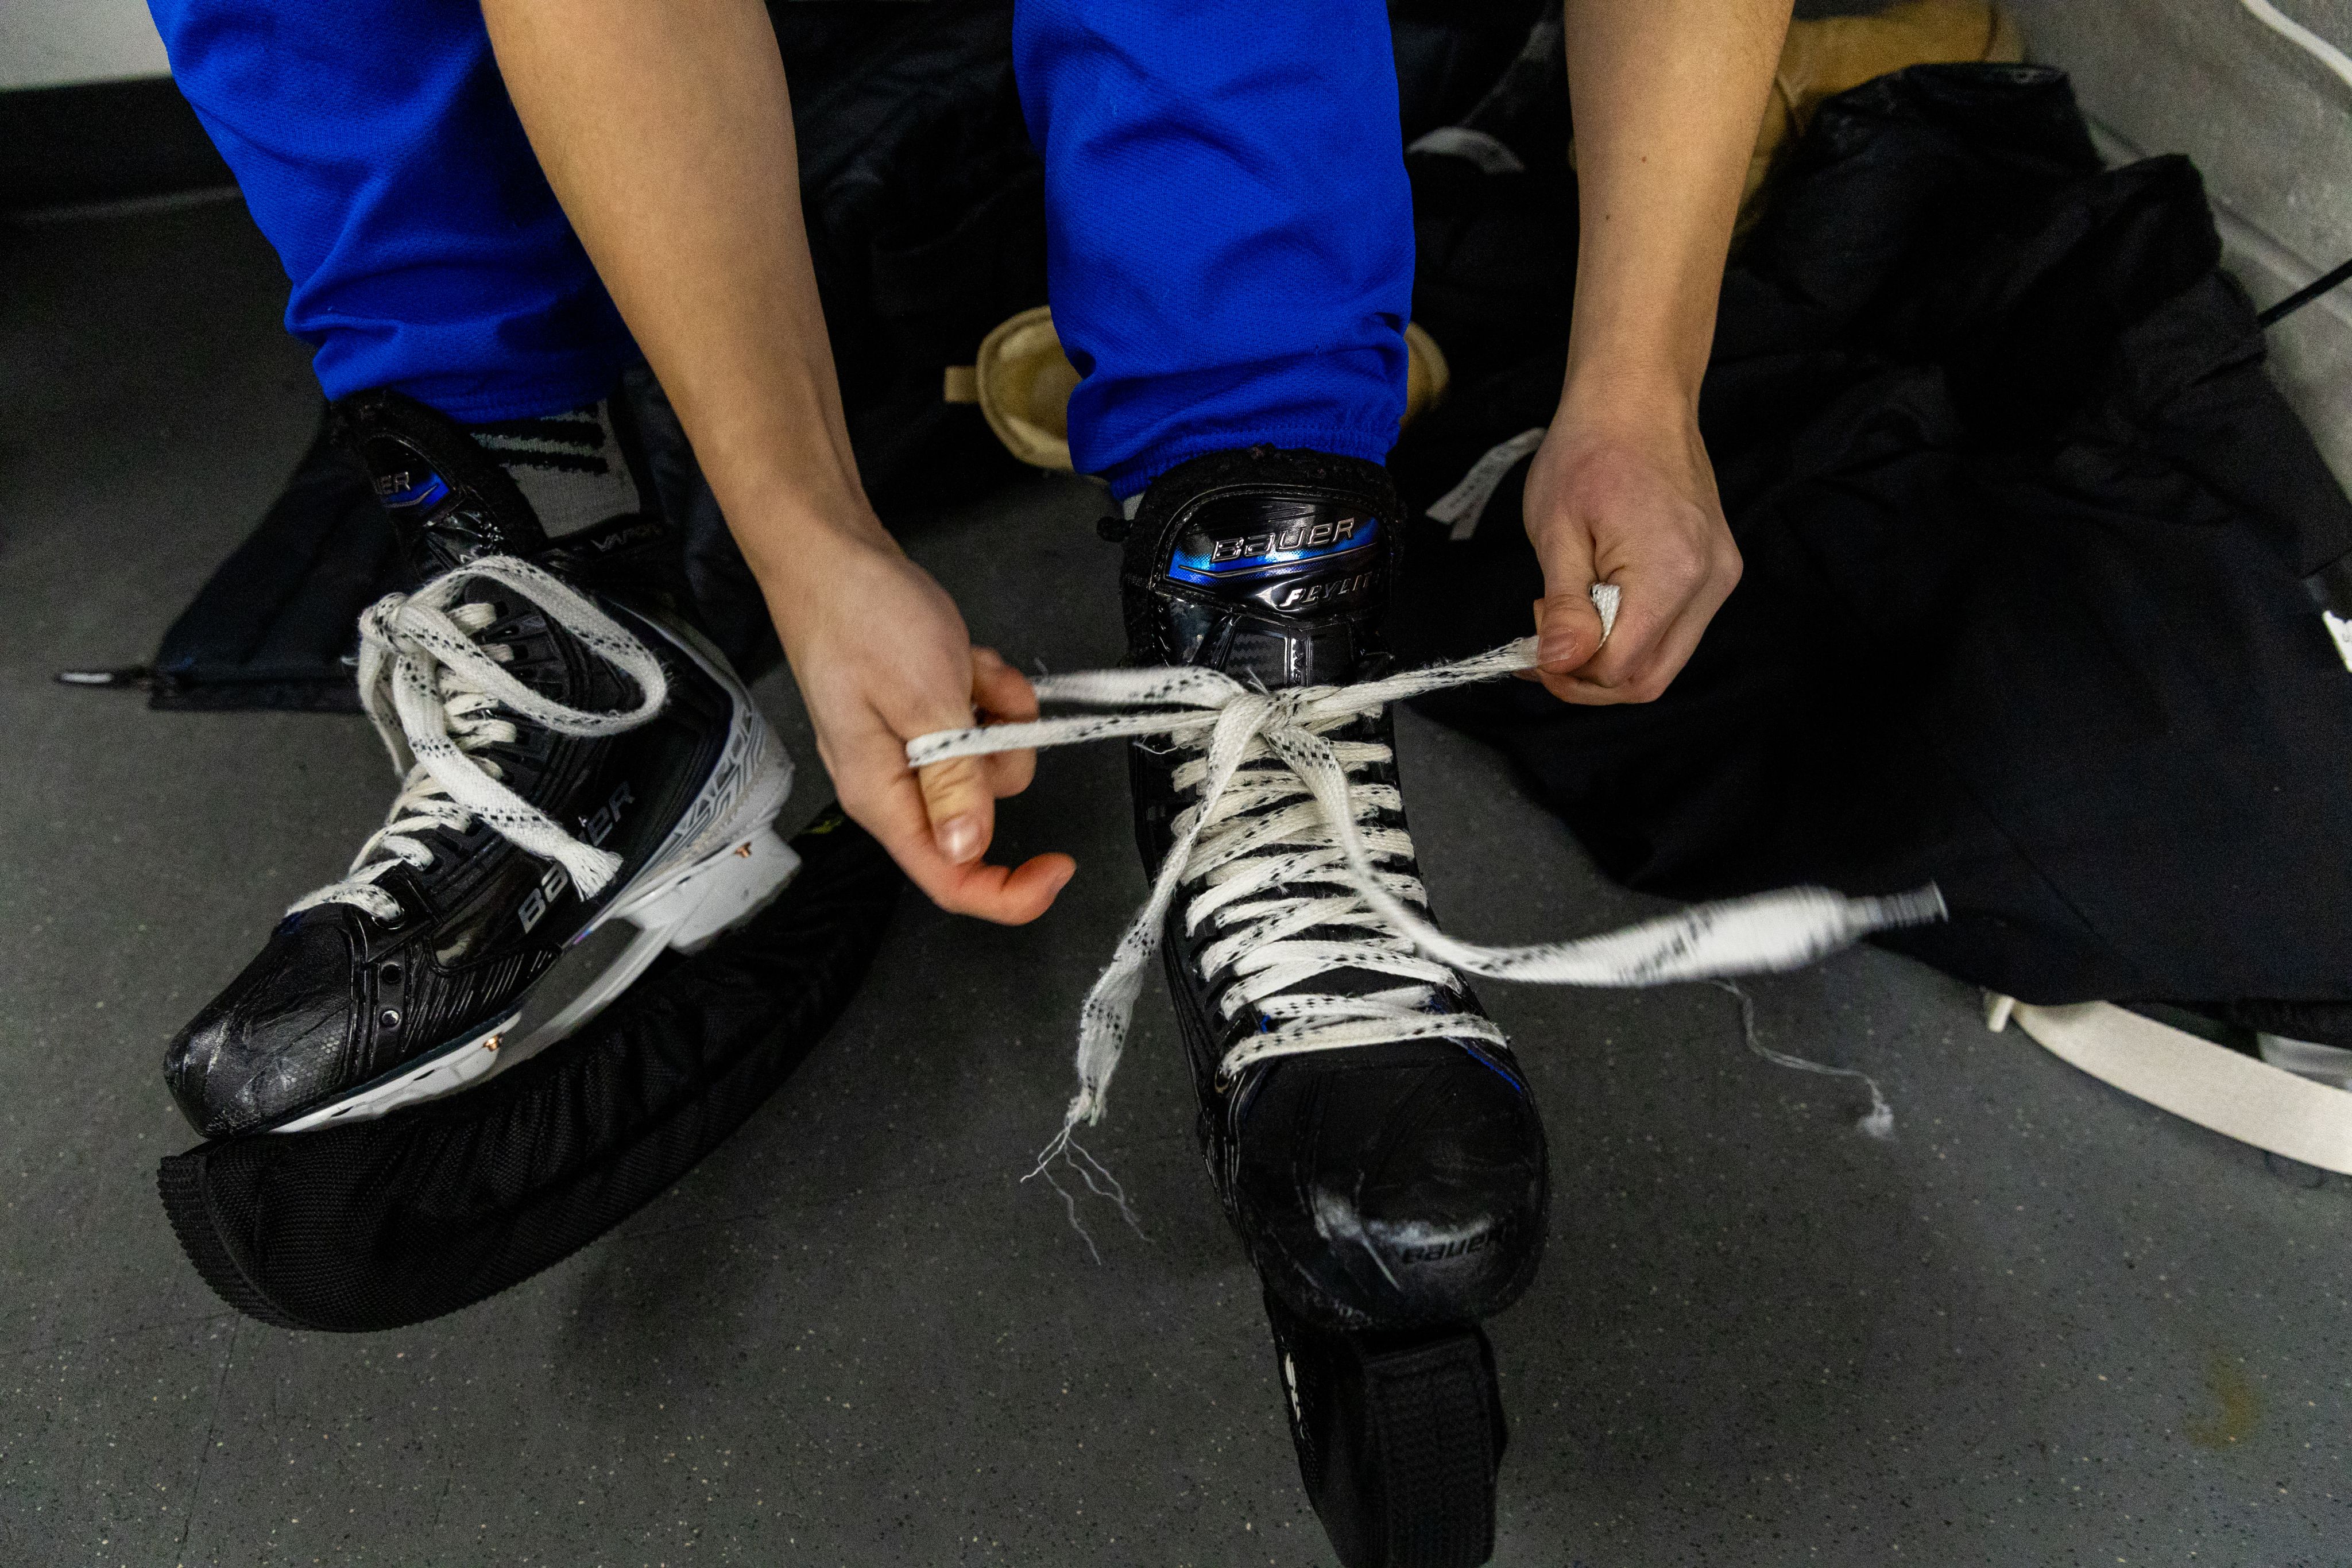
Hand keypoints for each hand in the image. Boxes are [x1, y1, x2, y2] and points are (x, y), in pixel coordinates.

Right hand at [762, 528, 1073, 922]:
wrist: (833, 554)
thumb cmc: (861, 619)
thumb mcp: (922, 700)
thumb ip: (951, 780)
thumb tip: (967, 850)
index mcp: (880, 796)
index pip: (949, 878)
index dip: (1009, 893)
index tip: (1059, 868)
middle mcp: (891, 783)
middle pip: (979, 814)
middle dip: (1003, 759)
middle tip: (988, 705)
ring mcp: (908, 748)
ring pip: (988, 763)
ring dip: (1000, 716)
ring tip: (969, 668)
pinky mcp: (923, 715)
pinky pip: (981, 723)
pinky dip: (988, 691)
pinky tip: (966, 658)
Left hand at [1519, 376, 1740, 703]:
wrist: (1637, 399)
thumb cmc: (1589, 451)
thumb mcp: (1556, 531)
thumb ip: (1564, 606)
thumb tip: (1559, 663)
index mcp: (1670, 572)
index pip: (1622, 669)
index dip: (1571, 676)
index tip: (1533, 652)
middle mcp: (1708, 581)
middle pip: (1650, 679)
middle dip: (1589, 679)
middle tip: (1546, 645)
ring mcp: (1718, 576)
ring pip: (1664, 660)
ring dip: (1609, 658)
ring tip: (1568, 616)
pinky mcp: (1716, 570)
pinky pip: (1674, 630)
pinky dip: (1632, 633)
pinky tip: (1597, 605)